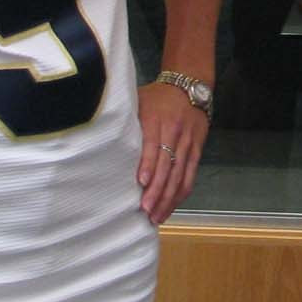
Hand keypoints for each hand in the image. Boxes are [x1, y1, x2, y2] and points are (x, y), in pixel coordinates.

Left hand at [137, 81, 207, 224]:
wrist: (189, 86)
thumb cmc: (157, 96)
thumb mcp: (139, 100)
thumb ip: (127, 120)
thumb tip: (104, 140)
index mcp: (157, 118)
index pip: (154, 144)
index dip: (149, 164)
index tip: (142, 183)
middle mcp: (175, 131)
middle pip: (168, 164)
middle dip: (158, 189)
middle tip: (146, 210)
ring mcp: (188, 141)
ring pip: (180, 174)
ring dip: (169, 197)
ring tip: (157, 215)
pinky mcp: (197, 148)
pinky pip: (190, 174)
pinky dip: (182, 191)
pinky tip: (172, 205)